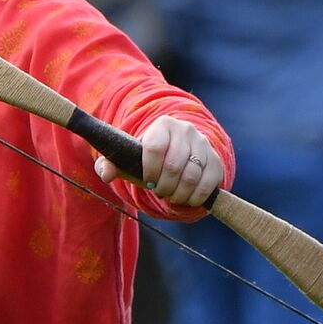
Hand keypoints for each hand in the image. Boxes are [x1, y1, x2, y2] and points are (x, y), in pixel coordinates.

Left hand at [94, 115, 222, 206]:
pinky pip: (207, 184)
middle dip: (163, 186)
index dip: (149, 170)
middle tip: (159, 192)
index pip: (154, 148)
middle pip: (174, 166)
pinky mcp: (216, 161)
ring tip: (171, 196)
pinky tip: (186, 198)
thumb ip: (111, 164)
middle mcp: (185, 130)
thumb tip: (106, 174)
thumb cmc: (149, 157)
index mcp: (162, 125)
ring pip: (191, 177)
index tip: (147, 182)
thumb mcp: (129, 158)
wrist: (179, 151)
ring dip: (178, 194)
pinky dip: (194, 197)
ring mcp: (203, 144)